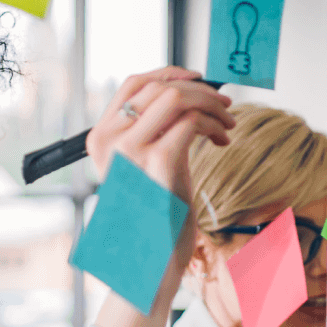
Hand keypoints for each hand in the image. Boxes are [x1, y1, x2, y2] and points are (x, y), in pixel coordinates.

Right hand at [84, 67, 234, 203]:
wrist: (153, 253)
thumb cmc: (153, 210)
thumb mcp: (144, 162)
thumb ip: (151, 130)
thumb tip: (184, 91)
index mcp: (100, 137)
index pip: (132, 84)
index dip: (169, 72)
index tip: (197, 77)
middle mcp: (109, 141)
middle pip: (159, 87)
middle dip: (200, 90)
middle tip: (223, 105)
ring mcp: (131, 151)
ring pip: (177, 98)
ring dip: (210, 105)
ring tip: (227, 122)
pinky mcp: (158, 161)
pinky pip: (192, 122)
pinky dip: (213, 125)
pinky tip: (222, 140)